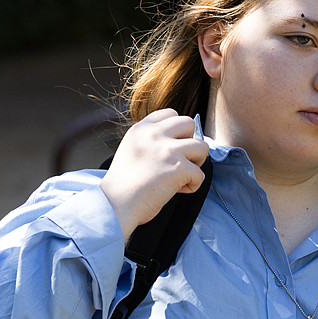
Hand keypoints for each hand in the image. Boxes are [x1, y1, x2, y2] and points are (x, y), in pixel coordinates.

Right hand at [99, 109, 209, 240]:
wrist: (115, 205)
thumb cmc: (125, 186)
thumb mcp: (133, 150)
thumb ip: (153, 141)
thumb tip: (184, 142)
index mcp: (141, 129)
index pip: (171, 114)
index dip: (177, 132)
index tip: (171, 150)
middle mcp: (154, 134)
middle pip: (189, 124)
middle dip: (189, 144)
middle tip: (180, 163)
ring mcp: (167, 149)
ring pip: (202, 147)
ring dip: (196, 164)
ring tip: (181, 176)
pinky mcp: (178, 168)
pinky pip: (201, 174)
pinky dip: (193, 185)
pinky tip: (176, 191)